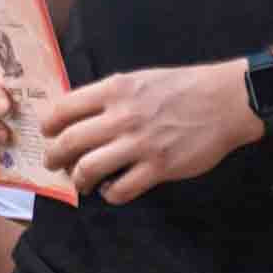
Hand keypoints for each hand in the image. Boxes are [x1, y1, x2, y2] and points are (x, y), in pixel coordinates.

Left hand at [40, 60, 259, 207]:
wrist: (226, 100)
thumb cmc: (184, 87)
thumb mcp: (140, 79)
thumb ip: (111, 96)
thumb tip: (81, 116)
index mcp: (115, 90)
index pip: (63, 109)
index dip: (48, 126)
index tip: (47, 134)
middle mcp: (121, 116)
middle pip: (69, 142)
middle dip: (54, 158)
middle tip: (54, 164)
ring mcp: (139, 144)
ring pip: (88, 169)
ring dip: (78, 179)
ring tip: (82, 182)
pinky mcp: (158, 167)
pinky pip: (120, 190)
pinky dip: (110, 194)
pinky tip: (113, 190)